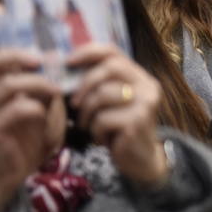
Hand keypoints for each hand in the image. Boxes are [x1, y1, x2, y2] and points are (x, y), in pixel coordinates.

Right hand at [0, 49, 58, 211]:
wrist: (2, 182)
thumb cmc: (19, 149)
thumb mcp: (36, 120)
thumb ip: (42, 98)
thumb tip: (55, 77)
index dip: (14, 55)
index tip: (39, 58)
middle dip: (17, 57)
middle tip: (39, 62)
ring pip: (8, 85)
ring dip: (38, 84)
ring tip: (54, 92)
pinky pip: (17, 110)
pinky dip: (37, 108)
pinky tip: (43, 116)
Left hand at [67, 44, 165, 187]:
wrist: (141, 159)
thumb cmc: (120, 128)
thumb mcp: (112, 102)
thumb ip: (100, 83)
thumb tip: (64, 66)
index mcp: (141, 77)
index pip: (114, 51)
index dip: (88, 52)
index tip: (68, 62)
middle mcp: (147, 86)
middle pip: (109, 69)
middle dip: (84, 85)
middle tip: (74, 103)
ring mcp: (145, 104)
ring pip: (102, 95)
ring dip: (88, 114)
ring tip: (91, 126)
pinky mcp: (137, 122)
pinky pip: (103, 119)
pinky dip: (96, 131)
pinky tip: (103, 138)